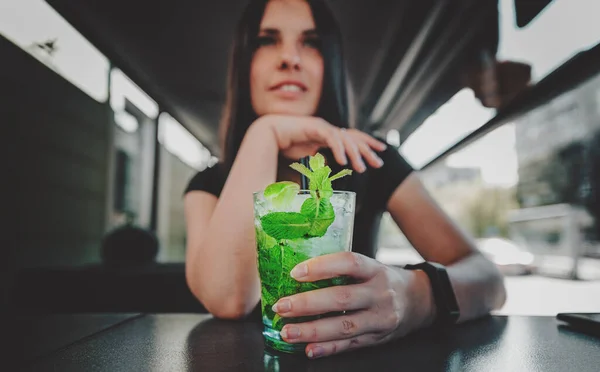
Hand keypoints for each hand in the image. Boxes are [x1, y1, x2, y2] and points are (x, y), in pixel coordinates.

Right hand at [252, 114, 386, 172]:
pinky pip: (331, 137)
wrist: (267, 134)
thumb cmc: (285, 145)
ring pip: (345, 139)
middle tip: (379, 163)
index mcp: (328, 135)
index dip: (367, 144)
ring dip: (354, 154)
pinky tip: (342, 160)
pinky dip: (338, 148)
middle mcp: (328, 128)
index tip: (380, 152)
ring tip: (361, 168)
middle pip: (354, 138)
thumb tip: (327, 173)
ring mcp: (322, 126)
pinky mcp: (314, 126)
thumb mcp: (307, 158)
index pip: (353, 138)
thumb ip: (318, 164)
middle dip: (368, 150)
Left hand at [271, 252, 426, 357]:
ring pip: (343, 326)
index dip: (322, 267)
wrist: (421, 301)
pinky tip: (309, 349)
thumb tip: (299, 271)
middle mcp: (380, 294)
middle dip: (308, 304)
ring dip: (312, 330)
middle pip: (342, 299)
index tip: (296, 272)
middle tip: (281, 306)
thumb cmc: (385, 280)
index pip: (349, 263)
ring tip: (287, 332)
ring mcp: (380, 319)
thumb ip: (343, 269)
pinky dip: (328, 349)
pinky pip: (350, 345)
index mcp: (376, 270)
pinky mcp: (377, 338)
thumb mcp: (371, 267)